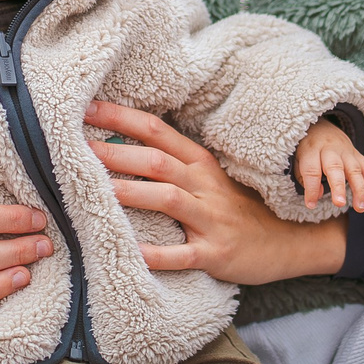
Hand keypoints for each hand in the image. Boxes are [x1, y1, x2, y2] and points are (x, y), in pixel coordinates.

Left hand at [84, 102, 346, 286]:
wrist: (290, 242)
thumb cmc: (239, 208)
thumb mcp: (209, 178)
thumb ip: (172, 163)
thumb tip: (117, 148)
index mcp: (200, 162)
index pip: (155, 130)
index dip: (119, 118)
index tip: (83, 109)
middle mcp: (204, 185)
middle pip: (156, 161)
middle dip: (113, 153)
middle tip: (73, 149)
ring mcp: (212, 219)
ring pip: (167, 199)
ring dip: (130, 193)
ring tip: (93, 191)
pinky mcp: (217, 253)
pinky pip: (183, 254)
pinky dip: (157, 254)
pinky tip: (131, 252)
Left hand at [296, 119, 363, 211]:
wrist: (321, 127)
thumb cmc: (307, 149)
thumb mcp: (299, 159)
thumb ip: (304, 177)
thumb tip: (317, 194)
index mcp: (311, 150)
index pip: (311, 170)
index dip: (311, 189)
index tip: (311, 205)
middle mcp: (330, 149)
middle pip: (335, 168)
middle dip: (338, 187)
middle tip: (339, 204)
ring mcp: (346, 151)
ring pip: (354, 169)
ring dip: (358, 189)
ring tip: (359, 207)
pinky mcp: (357, 153)